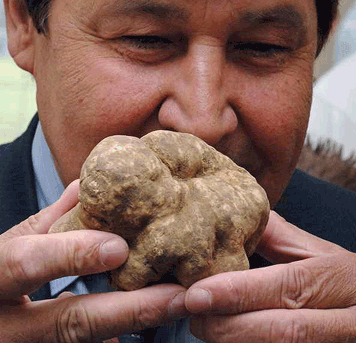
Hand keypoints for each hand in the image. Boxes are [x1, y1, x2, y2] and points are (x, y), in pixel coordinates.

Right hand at [0, 180, 187, 341]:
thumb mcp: (10, 245)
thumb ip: (48, 222)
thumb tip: (83, 187)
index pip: (27, 263)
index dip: (72, 255)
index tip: (119, 248)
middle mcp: (7, 325)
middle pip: (71, 322)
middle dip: (131, 309)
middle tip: (178, 294)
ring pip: (86, 341)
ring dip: (137, 323)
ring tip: (179, 305)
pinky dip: (119, 335)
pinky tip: (153, 319)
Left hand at [185, 211, 355, 342]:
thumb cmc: (346, 278)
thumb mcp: (318, 252)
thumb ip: (277, 236)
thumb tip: (234, 221)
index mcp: (338, 279)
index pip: (285, 286)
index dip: (237, 292)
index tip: (195, 294)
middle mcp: (345, 320)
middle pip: (281, 330)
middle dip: (227, 326)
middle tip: (189, 312)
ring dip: (233, 342)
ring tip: (201, 324)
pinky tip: (226, 339)